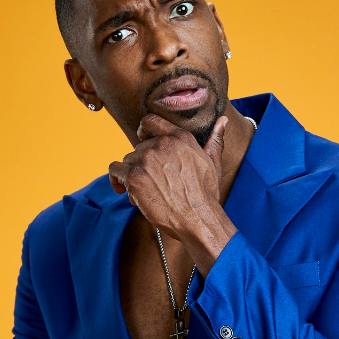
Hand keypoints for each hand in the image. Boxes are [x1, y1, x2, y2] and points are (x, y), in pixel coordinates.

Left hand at [109, 114, 229, 244]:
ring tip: (144, 192)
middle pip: (138, 147)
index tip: (142, 142)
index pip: (150, 121)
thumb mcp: (212, 163)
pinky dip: (117, 181)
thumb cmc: (206, 194)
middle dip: (141, 165)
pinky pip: (115, 170)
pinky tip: (123, 191)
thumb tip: (223, 120)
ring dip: (131, 175)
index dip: (142, 131)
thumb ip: (214, 140)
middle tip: (152, 183)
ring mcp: (147, 159)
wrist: (198, 218)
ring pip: (127, 160)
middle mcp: (162, 144)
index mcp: (179, 137)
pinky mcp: (134, 176)